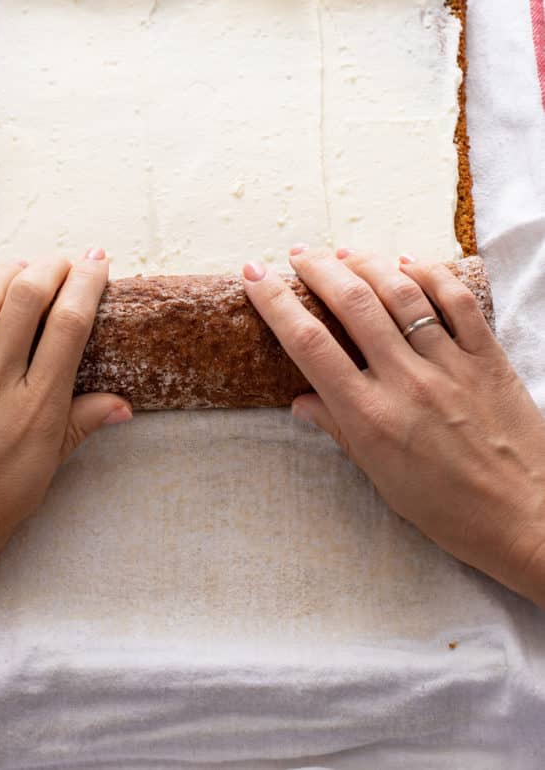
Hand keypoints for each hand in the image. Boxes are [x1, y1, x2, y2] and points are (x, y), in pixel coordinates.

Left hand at [0, 250, 130, 580]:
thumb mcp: (44, 472)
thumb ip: (80, 426)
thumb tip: (123, 405)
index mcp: (37, 406)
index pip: (69, 324)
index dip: (86, 282)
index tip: (96, 261)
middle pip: (27, 299)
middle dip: (50, 267)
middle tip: (60, 260)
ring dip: (4, 271)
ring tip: (19, 264)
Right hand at [243, 247, 544, 606]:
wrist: (528, 519)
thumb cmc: (451, 511)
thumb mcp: (382, 480)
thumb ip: (340, 431)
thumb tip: (300, 402)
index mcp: (371, 418)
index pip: (309, 345)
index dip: (275, 302)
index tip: (254, 276)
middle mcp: (407, 382)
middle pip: (351, 303)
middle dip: (317, 269)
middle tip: (297, 254)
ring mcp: (450, 365)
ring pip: (400, 293)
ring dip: (365, 263)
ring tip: (341, 253)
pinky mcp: (487, 357)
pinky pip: (456, 300)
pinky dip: (428, 273)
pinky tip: (406, 264)